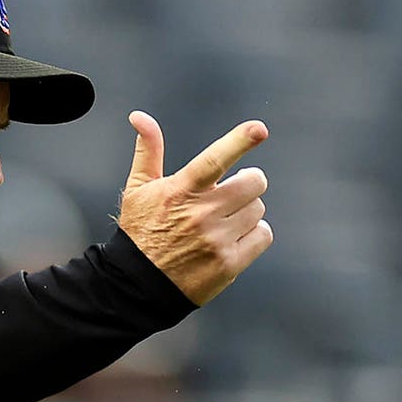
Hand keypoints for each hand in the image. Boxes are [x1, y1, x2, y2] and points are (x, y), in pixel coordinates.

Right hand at [118, 110, 272, 305]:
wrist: (137, 284)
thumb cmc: (140, 231)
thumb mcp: (138, 189)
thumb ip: (148, 150)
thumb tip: (140, 117)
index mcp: (180, 191)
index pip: (213, 160)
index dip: (238, 142)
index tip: (258, 129)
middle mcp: (200, 214)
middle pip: (252, 184)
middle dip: (248, 183)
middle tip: (232, 191)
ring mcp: (216, 240)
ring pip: (258, 209)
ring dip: (247, 210)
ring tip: (225, 220)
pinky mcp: (229, 263)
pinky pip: (263, 235)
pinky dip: (254, 234)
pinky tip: (233, 238)